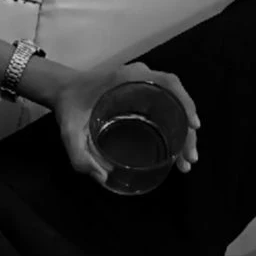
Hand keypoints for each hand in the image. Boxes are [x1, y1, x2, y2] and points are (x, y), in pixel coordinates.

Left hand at [52, 61, 200, 185]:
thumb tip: (103, 177)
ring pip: (173, 106)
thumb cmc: (68, 108)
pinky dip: (173, 128)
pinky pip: (165, 109)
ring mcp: (144, 86)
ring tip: (185, 160)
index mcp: (128, 78)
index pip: (168, 83)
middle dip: (187, 130)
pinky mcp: (143, 97)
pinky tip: (175, 150)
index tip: (192, 127)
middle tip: (189, 159)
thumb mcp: (68, 132)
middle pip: (176, 99)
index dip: (185, 103)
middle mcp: (141, 78)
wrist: (63, 92)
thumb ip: (79, 156)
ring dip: (183, 132)